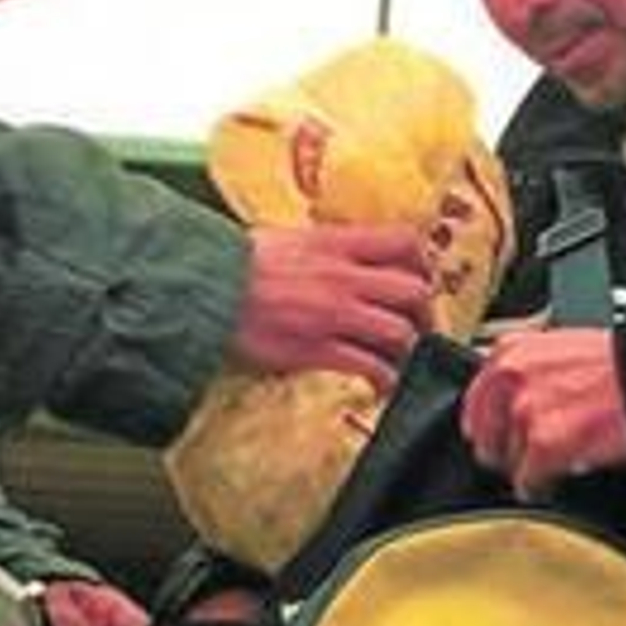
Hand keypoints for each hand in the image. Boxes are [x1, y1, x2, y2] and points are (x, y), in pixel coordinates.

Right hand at [231, 224, 434, 393]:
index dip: (422, 263)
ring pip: (399, 333)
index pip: (404, 243)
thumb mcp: (286, 239)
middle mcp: (342, 277)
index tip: (420, 278)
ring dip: (406, 350)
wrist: (200, 290)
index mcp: (335, 243)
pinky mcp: (317, 350)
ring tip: (399, 359)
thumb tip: (344, 256)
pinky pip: (369, 367)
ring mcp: (333, 315)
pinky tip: (379, 385)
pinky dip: (383, 379)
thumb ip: (323, 248)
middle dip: (425, 313)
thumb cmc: (233, 265)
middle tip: (419, 326)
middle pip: (414, 291)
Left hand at [461, 328, 625, 499]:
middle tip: (526, 458)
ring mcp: (525, 410)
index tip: (498, 438)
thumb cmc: (621, 366)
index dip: (489, 426)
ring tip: (551, 463)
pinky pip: (528, 479)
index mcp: (512, 351)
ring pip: (506, 460)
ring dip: (525, 468)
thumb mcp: (561, 350)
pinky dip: (539, 486)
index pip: (475, 401)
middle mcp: (511, 377)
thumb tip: (513, 399)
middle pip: (484, 435)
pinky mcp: (543, 442)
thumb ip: (529, 372)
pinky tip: (553, 480)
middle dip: (504, 450)